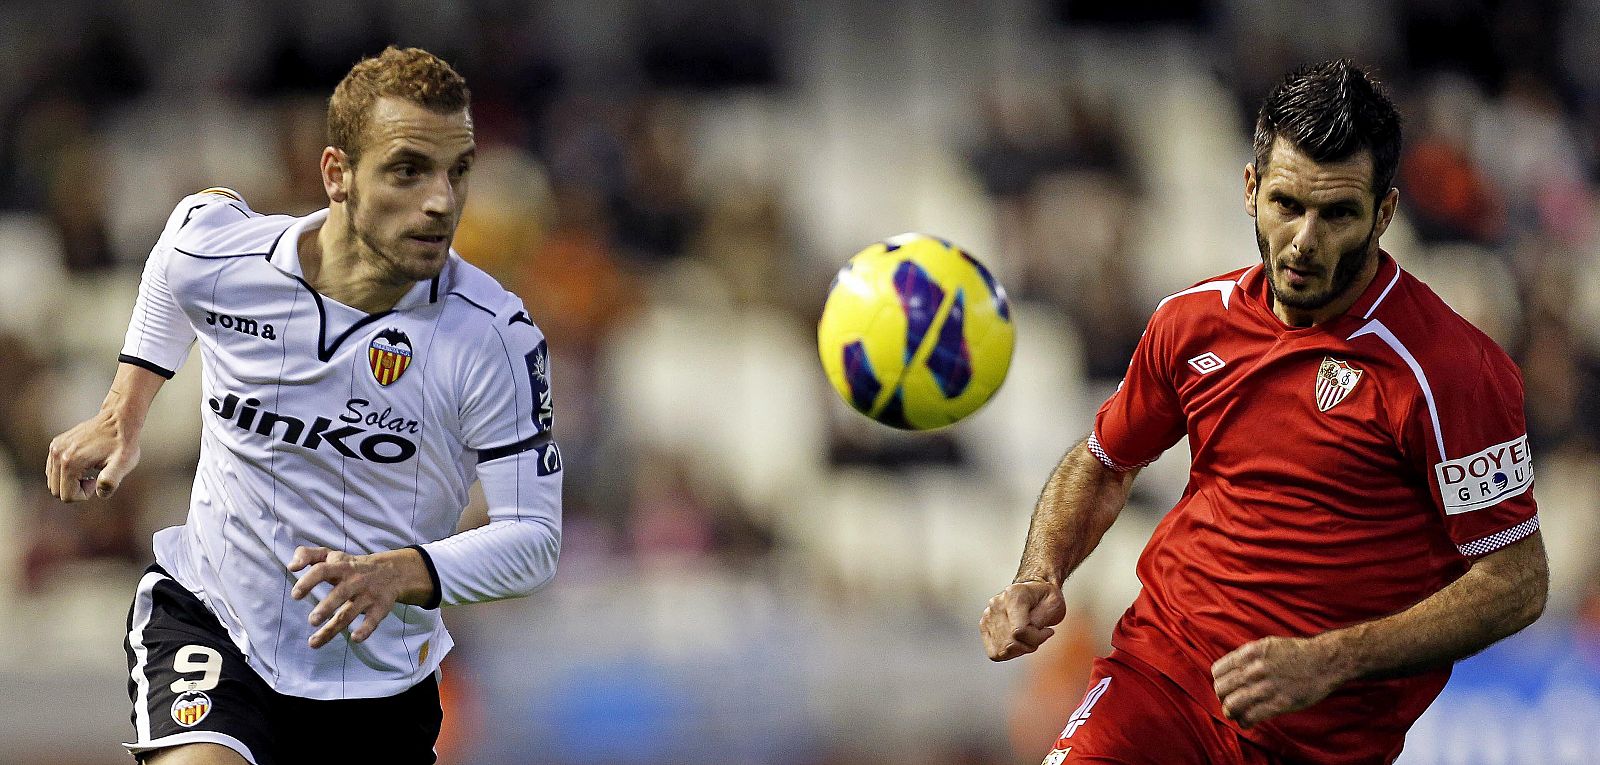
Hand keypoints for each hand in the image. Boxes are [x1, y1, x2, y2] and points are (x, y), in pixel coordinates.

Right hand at [46, 410, 139, 501]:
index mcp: (70, 461)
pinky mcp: (56, 444)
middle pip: (56, 490)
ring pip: (53, 481)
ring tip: (90, 470)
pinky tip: (84, 464)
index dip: (85, 494)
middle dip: (75, 490)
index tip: (98, 480)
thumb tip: (100, 493)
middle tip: (94, 477)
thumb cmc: (123, 443)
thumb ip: (111, 481)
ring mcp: (55, 447)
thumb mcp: (123, 464)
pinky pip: (53, 470)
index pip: (67, 496)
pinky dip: (66, 473)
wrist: (119, 419)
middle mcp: (57, 454)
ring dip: (70, 482)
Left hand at [288, 546, 432, 648]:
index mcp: (340, 567)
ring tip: (313, 642)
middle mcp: (355, 581)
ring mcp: (368, 595)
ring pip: (350, 613)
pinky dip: (366, 630)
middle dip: (326, 607)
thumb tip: (291, 566)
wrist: (392, 571)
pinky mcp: (380, 608)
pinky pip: (373, 620)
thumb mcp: (331, 556)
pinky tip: (355, 639)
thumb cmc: (351, 566)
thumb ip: (308, 555)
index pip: (322, 571)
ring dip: (333, 628)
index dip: (308, 582)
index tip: (295, 595)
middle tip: (312, 620)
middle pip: (340, 594)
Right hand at [980, 579, 1066, 660]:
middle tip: (1039, 633)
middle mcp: (996, 604)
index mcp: (1013, 595)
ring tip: (1028, 636)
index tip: (1048, 631)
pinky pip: (995, 652)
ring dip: (1020, 649)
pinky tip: (1018, 641)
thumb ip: (1039, 620)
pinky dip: (1009, 652)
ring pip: (1002, 650)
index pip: (1019, 631)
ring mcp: (987, 615)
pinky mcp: (984, 626)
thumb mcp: (1054, 604)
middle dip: (1030, 645)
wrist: (1034, 591)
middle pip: (1010, 643)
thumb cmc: (1045, 598)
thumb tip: (1019, 635)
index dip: (1037, 638)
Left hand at [1211, 635, 1345, 728]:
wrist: (1324, 661)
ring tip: (1235, 714)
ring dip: (1230, 712)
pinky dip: (1244, 722)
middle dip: (1222, 698)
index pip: (1218, 671)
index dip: (1219, 682)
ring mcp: (1267, 686)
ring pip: (1232, 704)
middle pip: (1221, 689)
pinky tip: (1246, 722)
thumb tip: (1231, 668)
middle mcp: (1255, 669)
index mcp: (1250, 653)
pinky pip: (1251, 716)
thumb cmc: (1297, 653)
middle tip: (1229, 702)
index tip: (1225, 688)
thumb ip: (1248, 656)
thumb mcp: (1267, 645)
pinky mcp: (1279, 703)